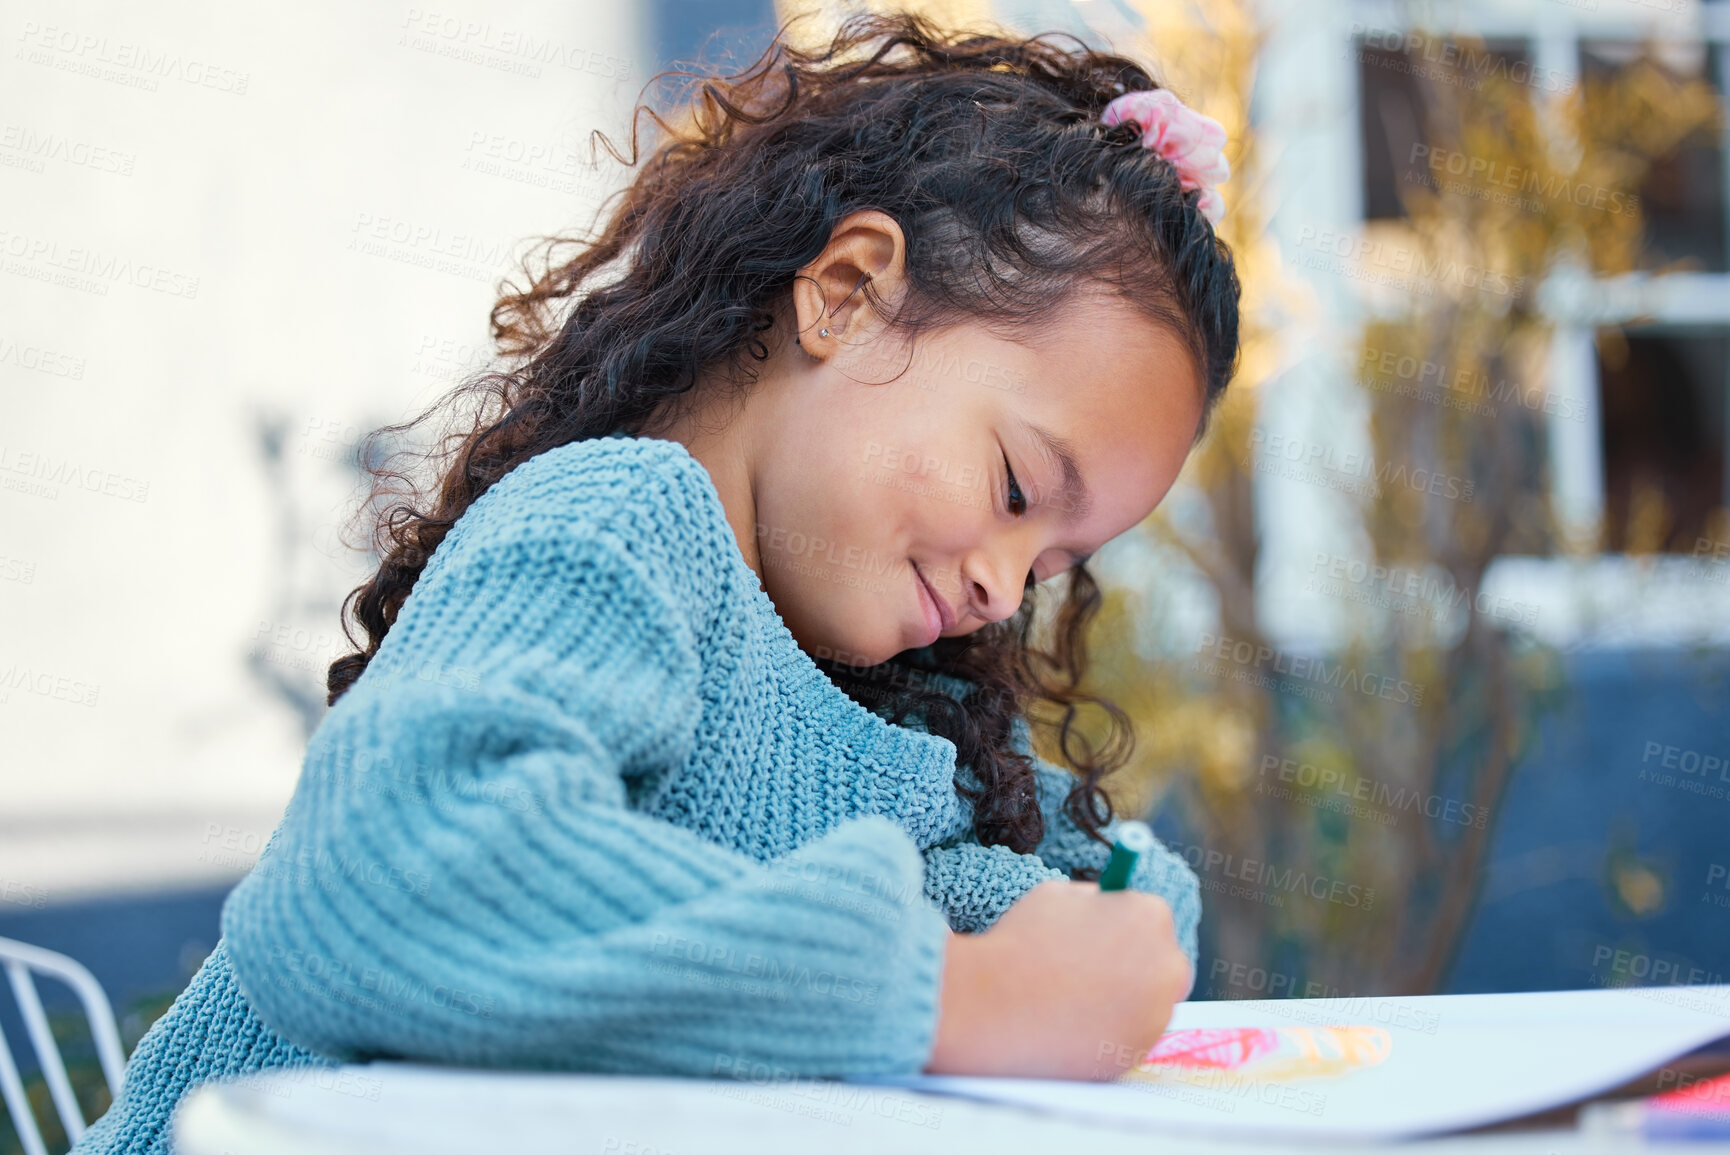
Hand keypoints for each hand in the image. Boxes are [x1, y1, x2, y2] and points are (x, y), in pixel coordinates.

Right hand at [923, 879, 1190, 1079]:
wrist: (994, 1003)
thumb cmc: (1022, 941)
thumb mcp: (1058, 894)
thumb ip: (1093, 898)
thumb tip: (1105, 904)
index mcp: (1150, 916)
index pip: (1151, 918)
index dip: (1121, 927)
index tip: (1098, 939)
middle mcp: (1167, 964)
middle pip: (1162, 963)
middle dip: (1134, 966)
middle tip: (1092, 973)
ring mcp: (1157, 1014)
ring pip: (1149, 1005)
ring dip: (1123, 1002)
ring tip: (1074, 1001)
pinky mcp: (1139, 1053)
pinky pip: (1131, 1038)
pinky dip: (1110, 1033)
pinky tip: (1073, 1026)